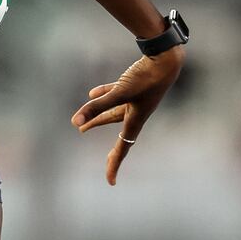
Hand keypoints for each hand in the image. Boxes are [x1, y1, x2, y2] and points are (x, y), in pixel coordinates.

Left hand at [71, 45, 183, 184]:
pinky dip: (103, 94)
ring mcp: (136, 99)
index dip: (114, 164)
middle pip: (117, 132)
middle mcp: (137, 112)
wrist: (165, 58)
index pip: (122, 148)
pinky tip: (91, 93)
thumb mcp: (120, 93)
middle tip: (100, 158)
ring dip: (98, 117)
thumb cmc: (146, 77)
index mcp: (136, 120)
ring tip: (82, 123)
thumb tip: (74, 121)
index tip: (110, 181)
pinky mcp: (134, 84)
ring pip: (113, 112)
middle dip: (104, 140)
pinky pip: (115, 93)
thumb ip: (96, 106)